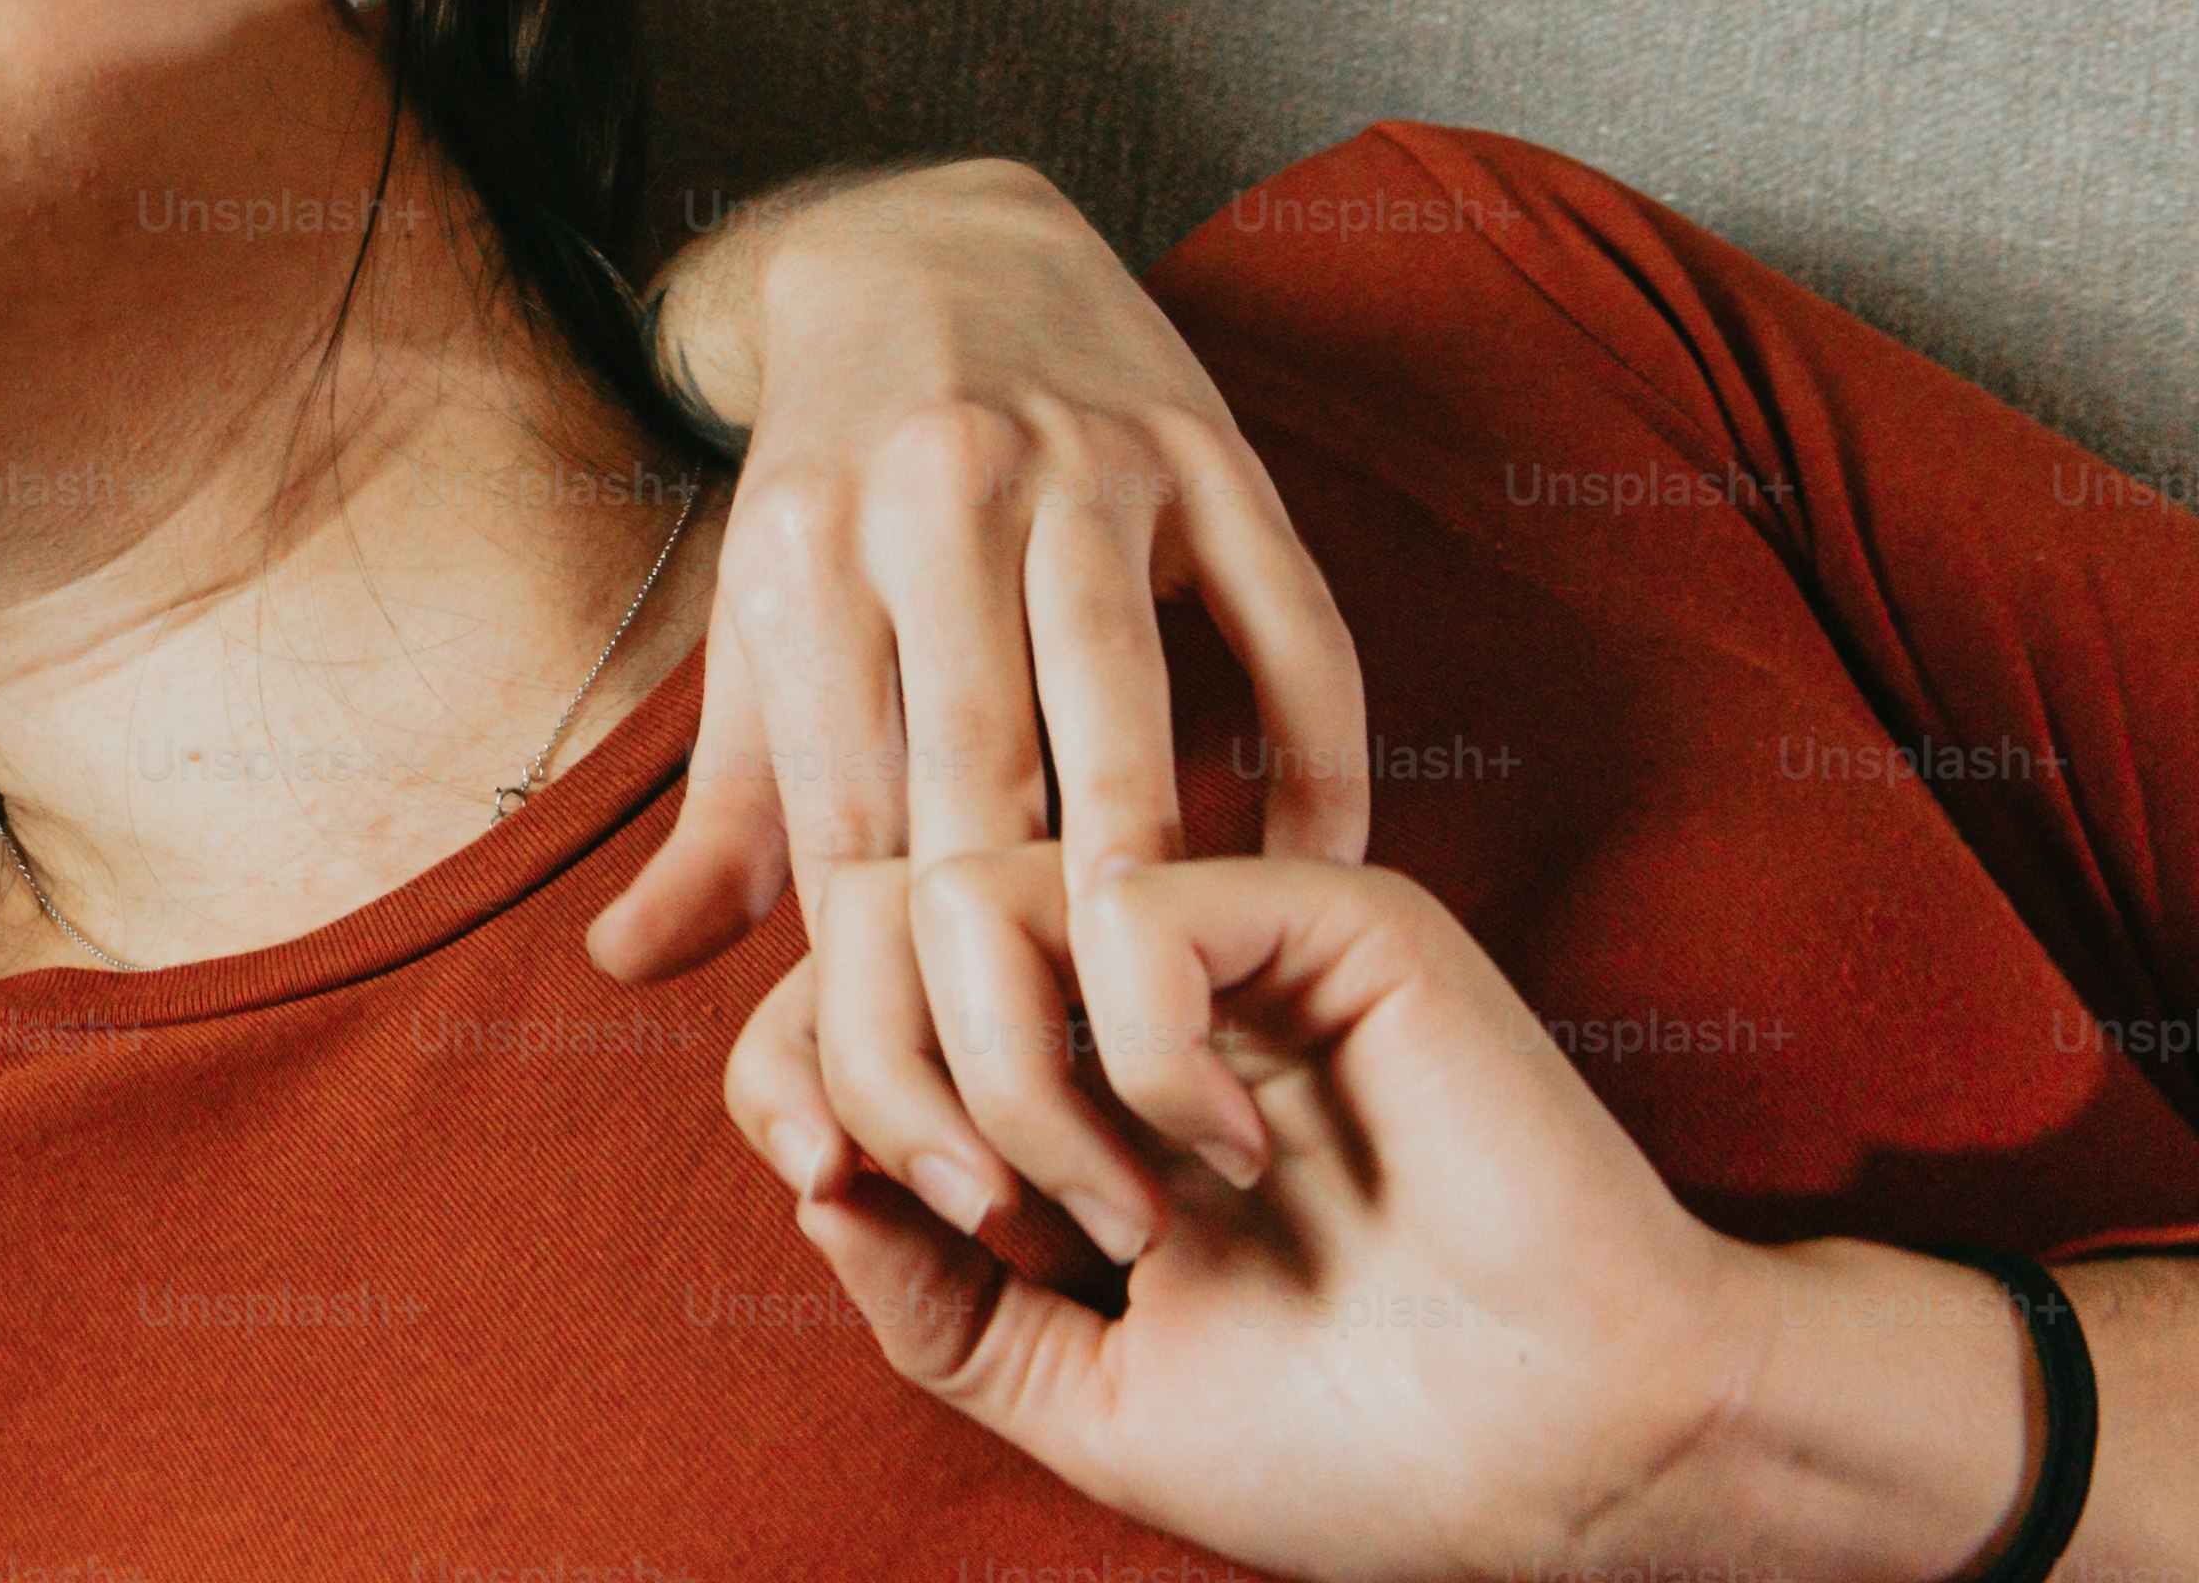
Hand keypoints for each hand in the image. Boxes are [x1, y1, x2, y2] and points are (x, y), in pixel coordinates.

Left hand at [592, 161, 1373, 1031]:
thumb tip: (626, 968)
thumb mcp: (761, 615)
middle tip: (1054, 1103)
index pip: (844, 799)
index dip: (883, 967)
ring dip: (1150, 853)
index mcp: (807, 548)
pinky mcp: (1213, 448)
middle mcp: (936, 494)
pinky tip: (1318, 870)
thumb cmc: (835, 476)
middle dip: (1011, 939)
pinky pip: (1289, 625)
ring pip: (1124, 689)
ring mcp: (1086, 462)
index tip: (921, 1101)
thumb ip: (718, 806)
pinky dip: (1317, 755)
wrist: (931, 243)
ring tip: (1175, 1005)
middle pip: (977, 757)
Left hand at [757, 846, 2050, 1582]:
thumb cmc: (1356, 1445)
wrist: (1569, 1466)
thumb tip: (810, 1176)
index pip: (837, 974)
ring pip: (969, 887)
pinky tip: (1237, 1156)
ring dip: (1003, 1077)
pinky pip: (1127, 906)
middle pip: (871, 900)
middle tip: (991, 1215)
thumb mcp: (1078, 1398)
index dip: (784, 1063)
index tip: (826, 1178)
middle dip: (871, 1063)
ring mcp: (1224, 934)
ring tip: (1127, 1214)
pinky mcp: (1325, 913)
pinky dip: (1140, 1053)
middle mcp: (1123, 977)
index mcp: (1060, 1068)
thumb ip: (931, 1302)